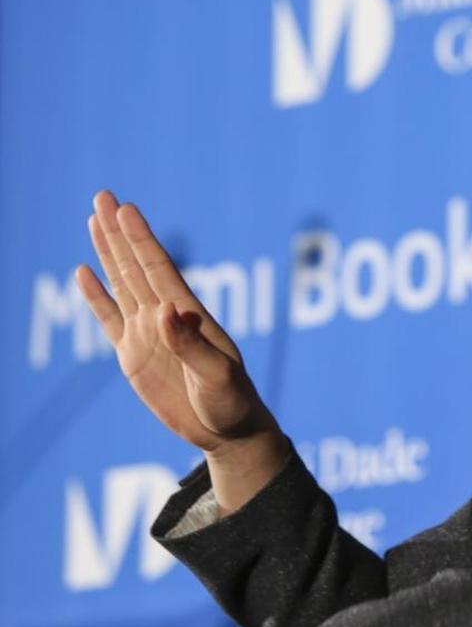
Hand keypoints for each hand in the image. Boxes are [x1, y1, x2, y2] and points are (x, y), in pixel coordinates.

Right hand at [77, 190, 287, 510]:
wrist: (228, 431)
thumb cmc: (232, 402)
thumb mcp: (217, 376)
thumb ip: (190, 344)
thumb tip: (164, 310)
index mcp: (190, 315)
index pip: (159, 269)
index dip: (141, 239)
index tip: (126, 209)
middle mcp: (166, 317)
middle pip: (136, 266)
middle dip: (119, 232)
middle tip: (102, 195)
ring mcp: (148, 334)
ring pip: (122, 284)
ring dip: (108, 252)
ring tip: (92, 218)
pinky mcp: (134, 356)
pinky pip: (110, 320)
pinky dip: (97, 296)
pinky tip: (85, 271)